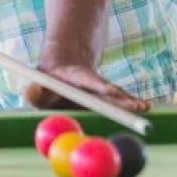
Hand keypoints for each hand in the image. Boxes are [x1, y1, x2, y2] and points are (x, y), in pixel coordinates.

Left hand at [23, 59, 151, 114]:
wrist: (63, 66)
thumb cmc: (47, 80)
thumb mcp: (38, 81)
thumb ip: (34, 90)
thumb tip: (32, 91)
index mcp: (76, 77)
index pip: (89, 81)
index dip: (99, 86)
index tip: (109, 91)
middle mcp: (92, 84)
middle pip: (108, 92)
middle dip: (122, 99)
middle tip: (136, 106)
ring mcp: (100, 90)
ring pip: (117, 97)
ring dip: (130, 103)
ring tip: (145, 109)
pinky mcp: (105, 98)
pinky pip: (118, 102)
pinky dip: (130, 105)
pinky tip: (144, 109)